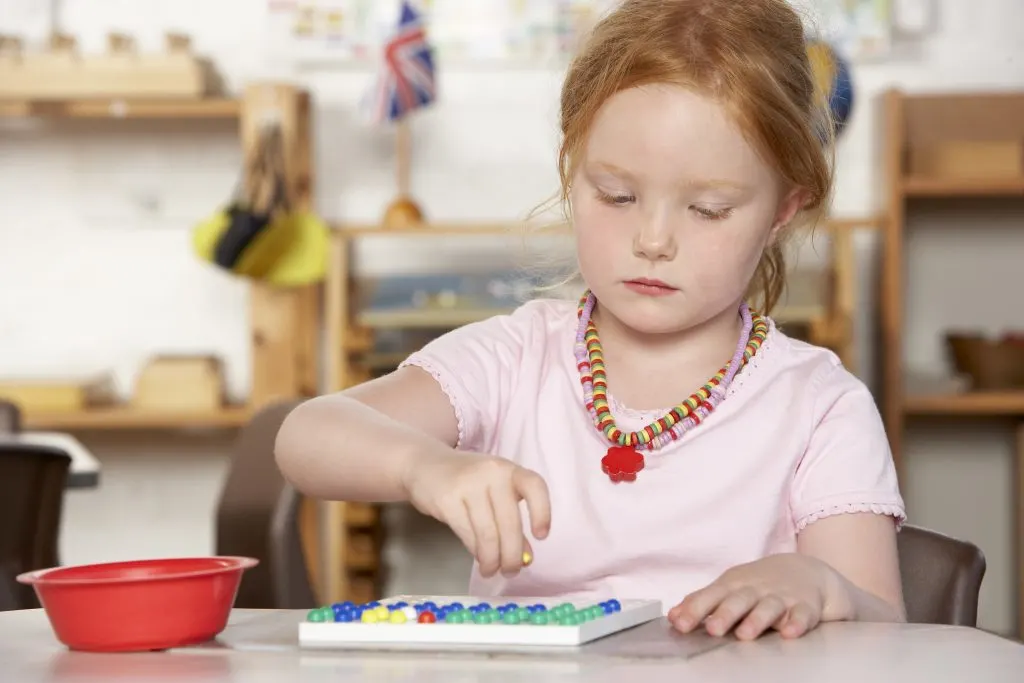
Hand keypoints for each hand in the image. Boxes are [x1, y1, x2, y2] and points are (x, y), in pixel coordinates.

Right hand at [402, 450, 550, 577]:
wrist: (426, 465)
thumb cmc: (467, 481)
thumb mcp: (494, 491)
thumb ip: (511, 519)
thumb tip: (526, 556)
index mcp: (510, 470)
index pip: (535, 486)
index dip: (542, 512)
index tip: (541, 537)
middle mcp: (492, 474)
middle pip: (510, 521)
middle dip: (512, 554)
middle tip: (512, 571)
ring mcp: (468, 485)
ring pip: (488, 533)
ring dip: (493, 559)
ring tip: (492, 570)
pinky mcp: (447, 500)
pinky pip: (468, 534)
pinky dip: (476, 552)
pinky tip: (479, 559)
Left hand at [668, 554, 849, 640]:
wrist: (807, 570)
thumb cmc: (759, 583)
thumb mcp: (729, 587)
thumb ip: (702, 602)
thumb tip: (673, 617)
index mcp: (734, 585)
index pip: (711, 595)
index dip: (695, 609)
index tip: (680, 624)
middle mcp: (756, 589)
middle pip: (739, 600)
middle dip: (725, 614)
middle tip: (712, 629)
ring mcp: (781, 597)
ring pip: (769, 607)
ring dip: (757, 620)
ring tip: (745, 634)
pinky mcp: (805, 606)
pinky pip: (802, 615)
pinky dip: (797, 623)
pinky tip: (790, 632)